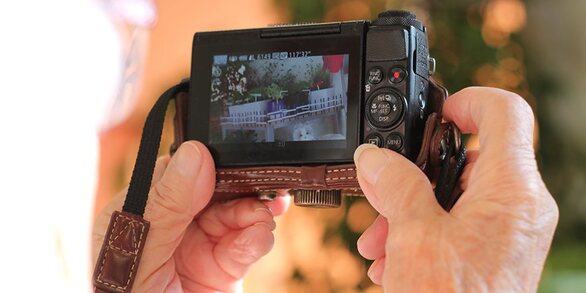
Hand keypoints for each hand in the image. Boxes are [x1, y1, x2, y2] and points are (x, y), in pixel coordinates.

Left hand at [93, 141, 289, 291]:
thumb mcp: (141, 256)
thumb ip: (166, 206)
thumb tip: (195, 156)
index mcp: (142, 212)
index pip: (177, 172)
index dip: (205, 163)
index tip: (226, 159)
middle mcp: (173, 224)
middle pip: (215, 188)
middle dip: (239, 185)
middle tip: (260, 183)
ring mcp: (201, 245)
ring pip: (238, 210)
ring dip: (254, 210)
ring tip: (261, 217)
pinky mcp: (225, 266)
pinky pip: (249, 240)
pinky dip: (258, 235)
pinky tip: (257, 237)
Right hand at [353, 87, 557, 291]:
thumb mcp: (413, 235)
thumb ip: (395, 185)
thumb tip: (374, 158)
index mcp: (512, 190)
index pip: (505, 113)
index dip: (467, 102)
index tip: (435, 115)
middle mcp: (520, 207)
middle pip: (468, 160)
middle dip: (416, 177)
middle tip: (384, 195)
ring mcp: (509, 232)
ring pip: (457, 196)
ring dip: (411, 210)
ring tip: (380, 242)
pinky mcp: (496, 253)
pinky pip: (460, 224)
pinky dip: (424, 231)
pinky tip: (394, 258)